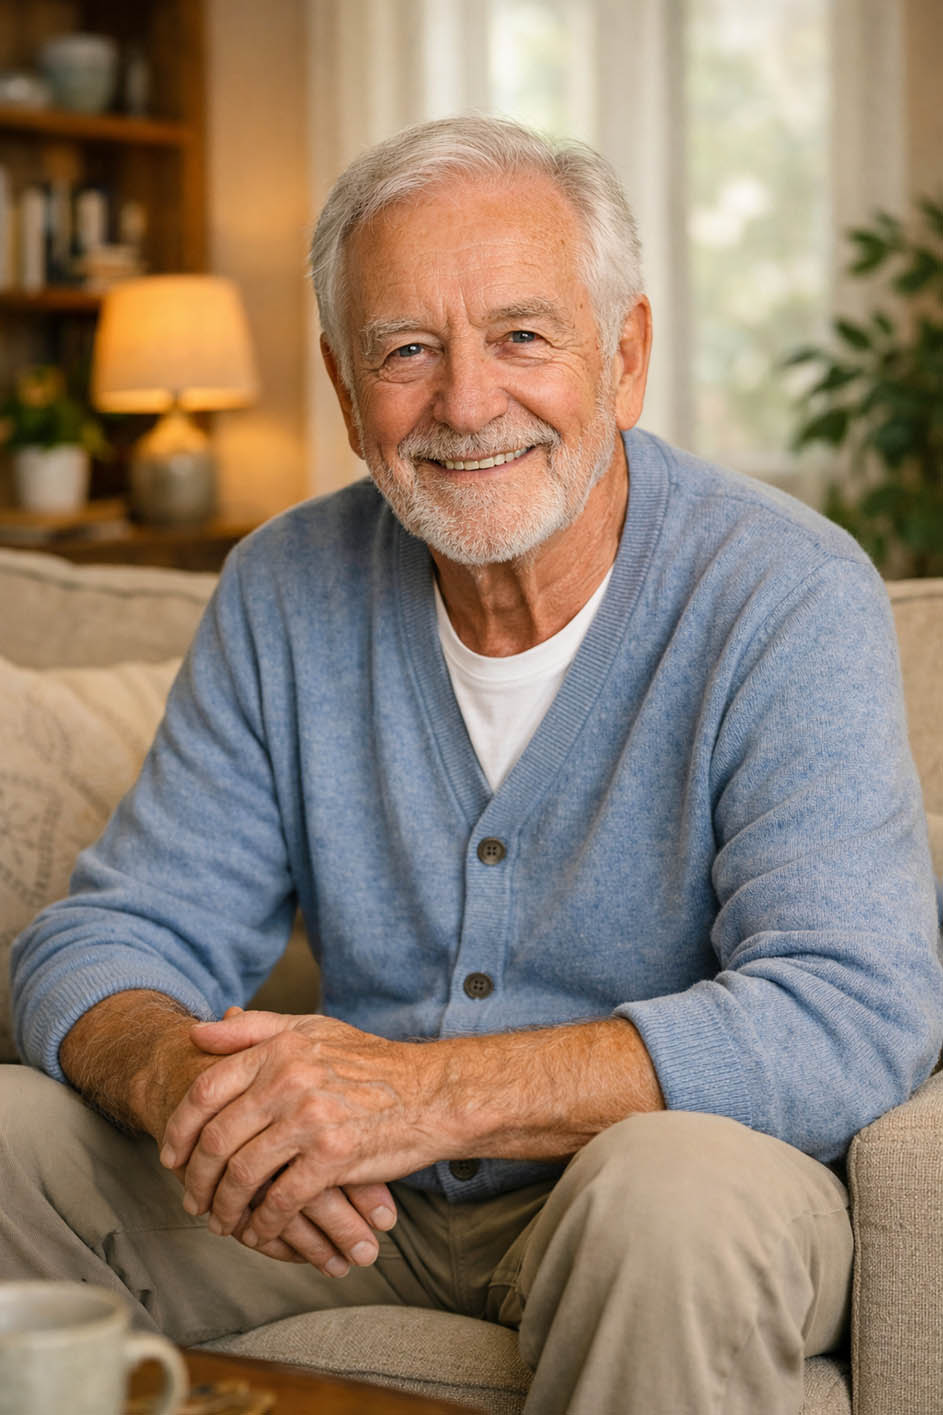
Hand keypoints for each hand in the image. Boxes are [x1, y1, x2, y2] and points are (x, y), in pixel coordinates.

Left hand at [159, 1009, 435, 1260]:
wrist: (432, 1093)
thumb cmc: (370, 1063)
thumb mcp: (313, 1029)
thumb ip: (255, 1029)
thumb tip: (200, 1032)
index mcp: (279, 1049)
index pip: (206, 1091)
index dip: (179, 1129)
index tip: (171, 1155)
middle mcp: (289, 1080)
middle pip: (218, 1139)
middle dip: (197, 1179)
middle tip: (193, 1199)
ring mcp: (311, 1120)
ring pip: (244, 1175)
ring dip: (225, 1208)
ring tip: (222, 1221)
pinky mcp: (334, 1158)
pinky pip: (282, 1200)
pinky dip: (265, 1223)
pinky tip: (261, 1232)